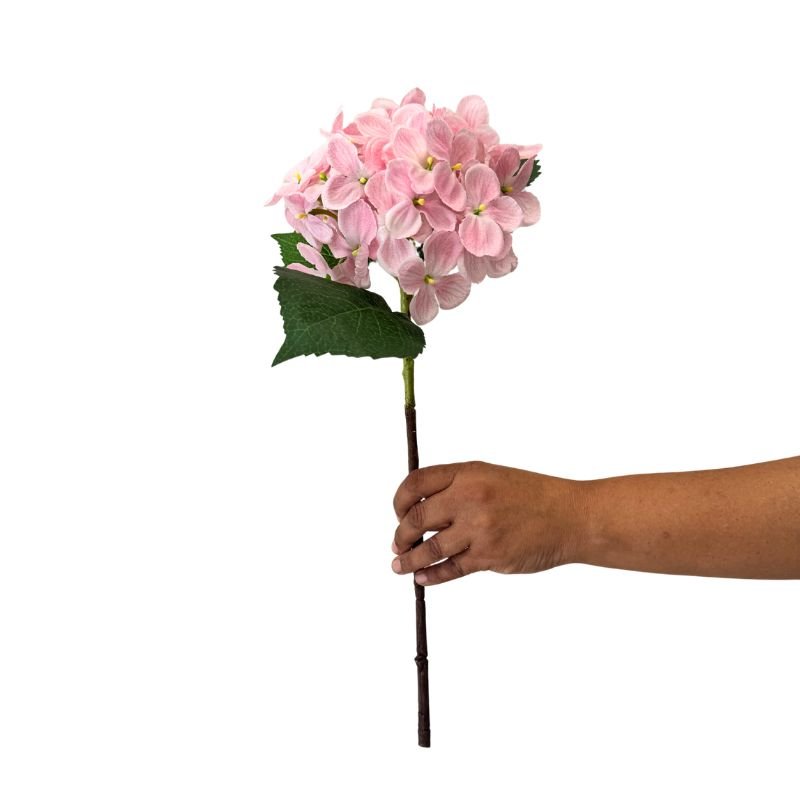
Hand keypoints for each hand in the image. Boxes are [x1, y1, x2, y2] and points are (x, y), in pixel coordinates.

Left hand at [391, 460, 588, 585]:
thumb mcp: (492, 477)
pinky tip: (422, 577)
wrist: (572, 517)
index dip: (400, 499)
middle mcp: (470, 498)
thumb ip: (458, 488)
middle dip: (401, 533)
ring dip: (408, 559)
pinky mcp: (489, 556)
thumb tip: (420, 509)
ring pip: (429, 548)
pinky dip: (431, 575)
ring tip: (399, 565)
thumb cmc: (533, 497)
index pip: (416, 482)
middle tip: (398, 543)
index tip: (398, 512)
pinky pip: (450, 569)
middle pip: (416, 517)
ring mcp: (479, 529)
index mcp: (468, 473)